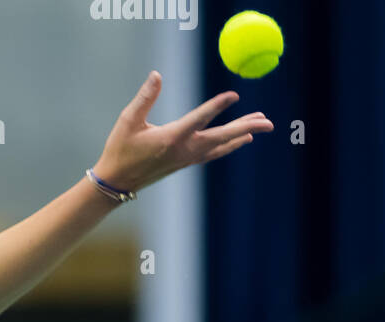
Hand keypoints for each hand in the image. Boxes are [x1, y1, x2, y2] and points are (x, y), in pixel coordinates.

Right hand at [93, 71, 272, 192]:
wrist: (116, 183)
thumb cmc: (119, 150)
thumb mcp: (128, 121)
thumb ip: (145, 98)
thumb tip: (157, 75)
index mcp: (170, 139)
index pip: (199, 119)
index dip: (218, 106)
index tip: (234, 95)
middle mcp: (183, 150)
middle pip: (221, 137)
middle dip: (246, 127)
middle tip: (268, 121)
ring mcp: (186, 159)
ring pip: (221, 146)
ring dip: (242, 135)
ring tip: (262, 125)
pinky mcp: (185, 163)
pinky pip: (214, 154)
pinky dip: (229, 146)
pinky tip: (241, 141)